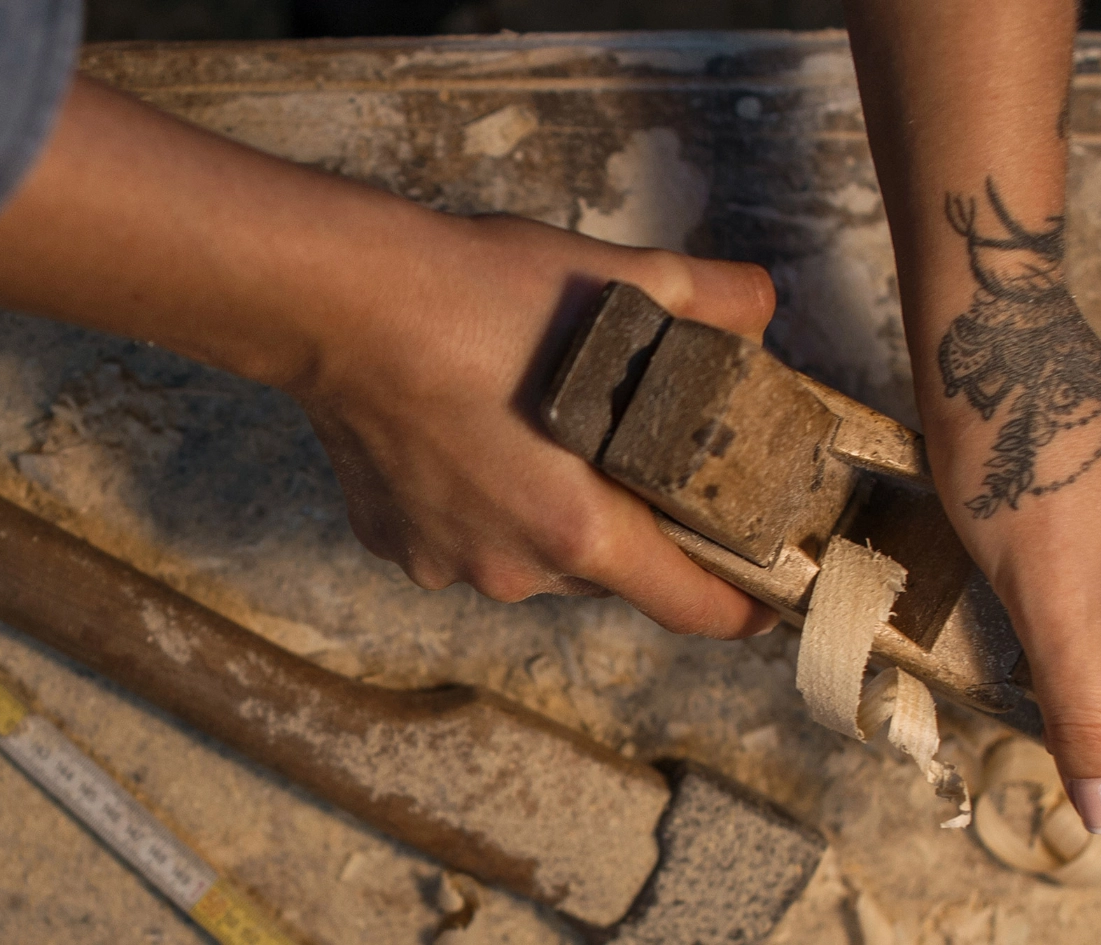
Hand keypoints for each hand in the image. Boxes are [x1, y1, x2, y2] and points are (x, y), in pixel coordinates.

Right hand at [288, 213, 780, 637]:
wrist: (335, 298)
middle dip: (634, 519)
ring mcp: (448, 562)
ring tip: (545, 428)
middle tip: (636, 447)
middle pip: (614, 570)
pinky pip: (469, 536)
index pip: (693, 606)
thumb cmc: (472, 296)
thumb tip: (760, 308)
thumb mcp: (616, 282)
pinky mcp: (395, 541)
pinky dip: (487, 500)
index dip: (741, 603)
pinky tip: (478, 432)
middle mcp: (515, 568)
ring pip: (537, 553)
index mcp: (581, 529)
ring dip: (555, 507)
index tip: (765, 591)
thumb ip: (708, 300)